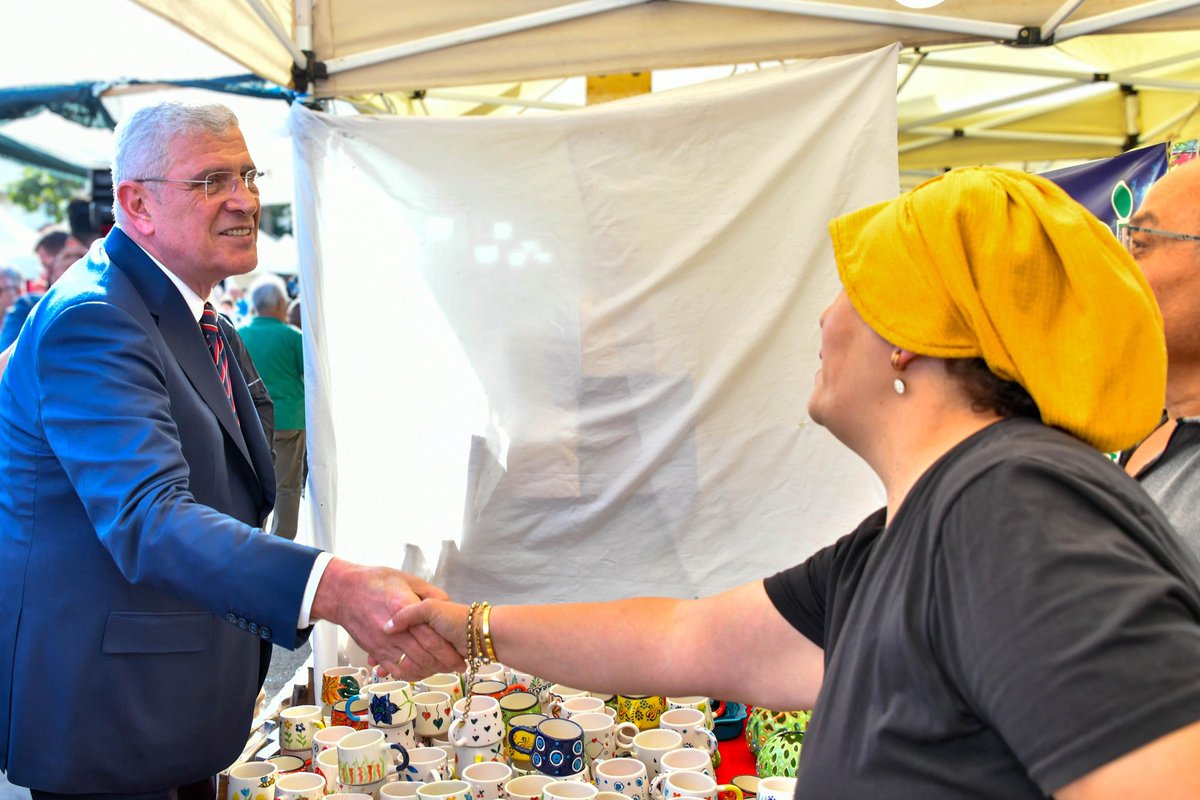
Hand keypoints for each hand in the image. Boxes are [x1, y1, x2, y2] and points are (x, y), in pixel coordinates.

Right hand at [309, 558, 462, 679]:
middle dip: (443, 665)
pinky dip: (407, 674)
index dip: (447, 651)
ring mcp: (382, 641)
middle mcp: (393, 628)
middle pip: (422, 655)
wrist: (344, 590)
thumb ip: (430, 592)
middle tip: (457, 667)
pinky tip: (419, 671)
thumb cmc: (376, 581)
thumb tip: (447, 604)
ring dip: (427, 671)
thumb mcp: (407, 579)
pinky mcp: (374, 648)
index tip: (461, 656)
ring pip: (408, 665)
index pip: (430, 637)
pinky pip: (392, 668)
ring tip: (442, 669)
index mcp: (404, 607)